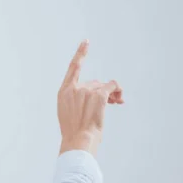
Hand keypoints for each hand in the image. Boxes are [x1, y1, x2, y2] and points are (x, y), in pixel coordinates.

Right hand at [58, 40, 123, 155]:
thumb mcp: (69, 112)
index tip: (86, 42)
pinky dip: (118, 91)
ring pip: (104, 86)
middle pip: (93, 82)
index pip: (73, 68)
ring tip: (116, 104)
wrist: (78, 140)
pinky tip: (119, 100)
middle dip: (102, 91)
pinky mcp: (98, 95)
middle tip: (113, 102)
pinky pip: (112, 86)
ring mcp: (86, 91)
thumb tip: (102, 90)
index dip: (80, 54)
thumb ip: (78, 98)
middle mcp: (74, 88)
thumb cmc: (75, 131)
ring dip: (111, 94)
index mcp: (63, 92)